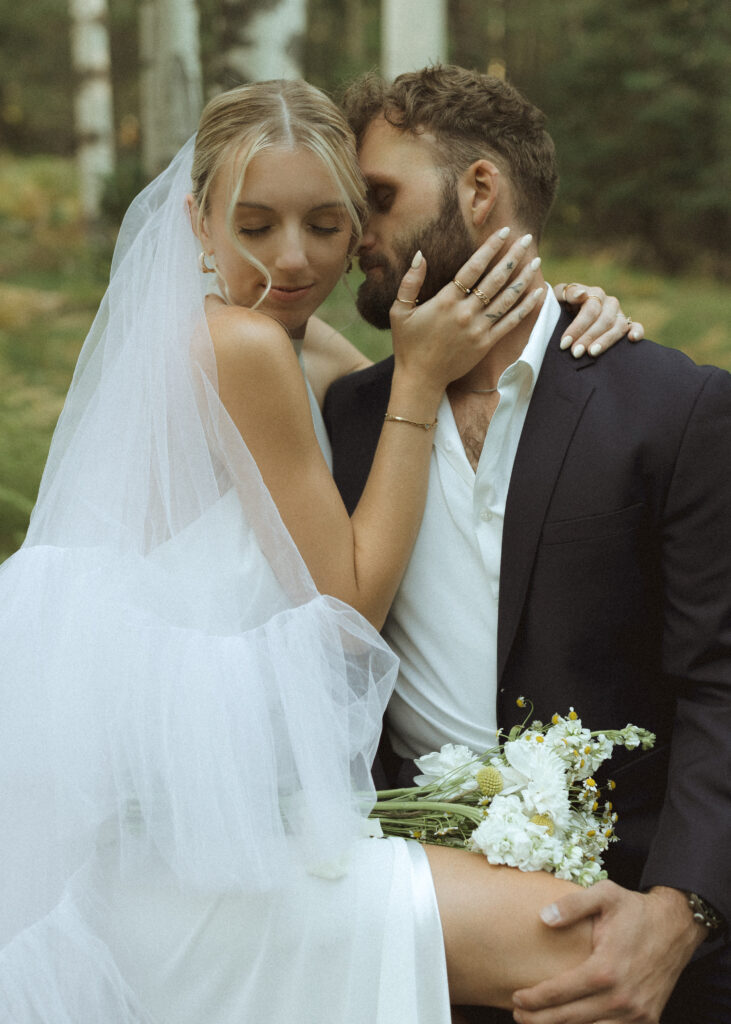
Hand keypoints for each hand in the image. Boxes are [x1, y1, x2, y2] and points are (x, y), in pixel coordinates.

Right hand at [390, 228, 543, 396]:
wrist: (420, 378)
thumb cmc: (408, 344)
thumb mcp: (400, 311)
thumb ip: (410, 282)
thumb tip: (420, 255)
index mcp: (445, 301)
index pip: (473, 268)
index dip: (490, 248)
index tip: (504, 232)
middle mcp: (465, 313)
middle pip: (495, 280)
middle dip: (512, 257)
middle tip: (527, 239)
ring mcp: (478, 329)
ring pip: (506, 299)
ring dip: (523, 279)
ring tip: (536, 261)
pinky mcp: (486, 344)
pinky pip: (510, 322)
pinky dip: (525, 307)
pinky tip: (537, 293)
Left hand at [511, 882, 706, 1023]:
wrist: (676, 926)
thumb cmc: (636, 909)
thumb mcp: (604, 894)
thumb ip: (572, 904)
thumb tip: (543, 918)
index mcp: (606, 968)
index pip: (561, 992)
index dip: (535, 998)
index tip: (517, 998)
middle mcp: (621, 997)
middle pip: (571, 1019)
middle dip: (540, 1021)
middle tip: (518, 1016)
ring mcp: (636, 1012)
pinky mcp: (647, 1019)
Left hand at [554, 282, 644, 357]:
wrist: (568, 312)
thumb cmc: (562, 305)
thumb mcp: (559, 296)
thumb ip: (567, 293)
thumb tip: (582, 294)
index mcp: (594, 293)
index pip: (590, 310)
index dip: (577, 327)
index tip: (564, 344)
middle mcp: (609, 302)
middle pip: (604, 320)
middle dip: (588, 338)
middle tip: (575, 353)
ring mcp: (619, 314)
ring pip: (618, 326)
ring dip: (606, 341)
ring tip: (592, 353)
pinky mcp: (626, 324)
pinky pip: (636, 326)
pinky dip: (637, 331)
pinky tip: (632, 339)